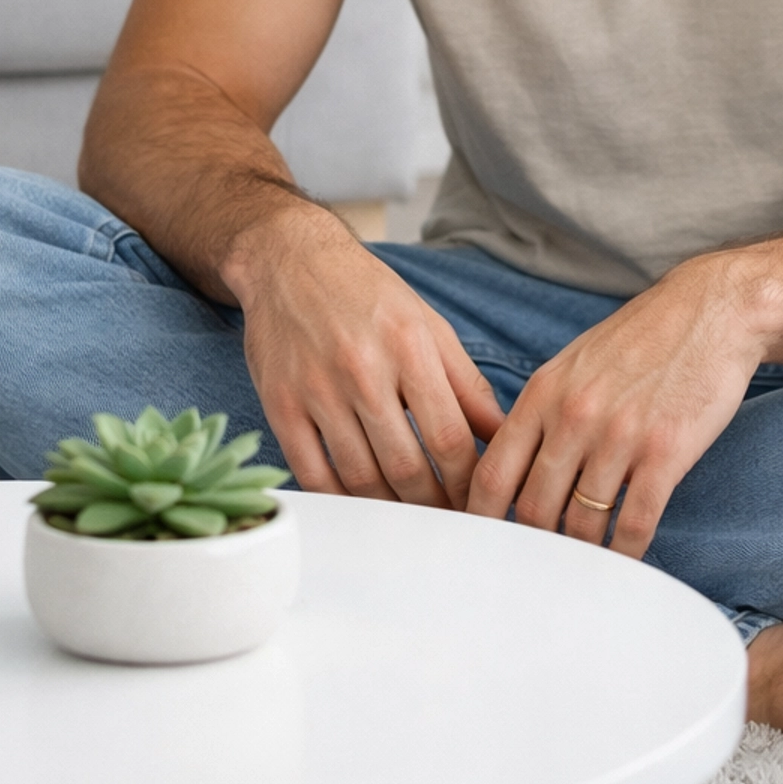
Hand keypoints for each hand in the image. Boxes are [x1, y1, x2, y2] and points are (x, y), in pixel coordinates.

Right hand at [227, 207, 503, 509]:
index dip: (467, 483)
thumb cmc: (366, 293)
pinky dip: (340, 500)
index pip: (449, 438)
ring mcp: (317, 390)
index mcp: (409, 346)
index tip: (477, 503)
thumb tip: (502, 433)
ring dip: (390, 511)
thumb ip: (467, 382)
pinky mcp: (280, 405)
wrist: (290, 261)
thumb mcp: (428, 324)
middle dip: (434, 506)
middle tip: (447, 523)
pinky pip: (312, 475)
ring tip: (410, 520)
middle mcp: (363, 369)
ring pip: (360, 478)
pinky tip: (360, 506)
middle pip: (406, 467)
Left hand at [465, 252, 765, 556]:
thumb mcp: (575, 363)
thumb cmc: (643, 339)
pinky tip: (624, 562)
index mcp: (544, 393)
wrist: (711, 311)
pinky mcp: (664, 453)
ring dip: (580, 555)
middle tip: (536, 567)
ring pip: (581, 523)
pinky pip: (634, 523)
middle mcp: (574, 416)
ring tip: (580, 569)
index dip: (480, 518)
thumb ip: (543, 411)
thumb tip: (515, 466)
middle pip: (533, 508)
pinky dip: (625, 553)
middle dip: (532, 545)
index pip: (494, 472)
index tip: (484, 543)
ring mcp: (619, 436)